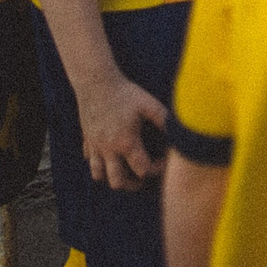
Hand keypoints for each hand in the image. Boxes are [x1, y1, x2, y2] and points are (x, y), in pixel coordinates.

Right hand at [79, 72, 171, 189]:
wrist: (96, 82)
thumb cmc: (125, 93)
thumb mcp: (149, 105)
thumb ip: (165, 121)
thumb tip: (179, 133)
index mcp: (126, 143)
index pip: (142, 170)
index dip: (157, 170)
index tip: (164, 161)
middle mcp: (108, 149)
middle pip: (117, 182)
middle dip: (132, 184)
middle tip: (143, 178)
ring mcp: (95, 146)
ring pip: (98, 175)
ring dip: (112, 177)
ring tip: (125, 172)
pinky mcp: (87, 139)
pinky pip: (89, 160)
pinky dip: (99, 163)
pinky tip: (110, 155)